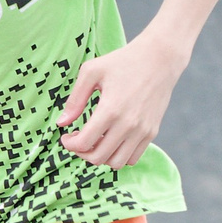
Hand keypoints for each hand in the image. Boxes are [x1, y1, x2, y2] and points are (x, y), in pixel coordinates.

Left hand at [57, 34, 188, 167]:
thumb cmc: (123, 62)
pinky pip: (132, 158)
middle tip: (78, 139)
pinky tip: (111, 140)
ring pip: (116, 163)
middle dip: (81, 153)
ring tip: (95, 141)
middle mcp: (128, 125)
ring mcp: (142, 131)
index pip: (84, 143)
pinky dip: (118, 155)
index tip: (66, 136)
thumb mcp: (92, 72)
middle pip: (98, 158)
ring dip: (100, 157)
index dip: (69, 145)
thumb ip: (75, 99)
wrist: (160, 59)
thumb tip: (62, 123)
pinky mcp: (151, 132)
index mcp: (110, 110)